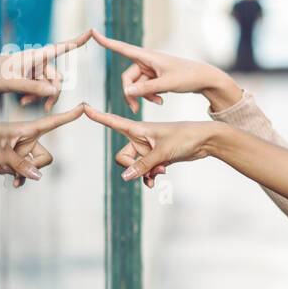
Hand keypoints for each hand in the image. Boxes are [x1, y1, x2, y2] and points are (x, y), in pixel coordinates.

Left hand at [0, 29, 91, 112]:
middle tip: (46, 106)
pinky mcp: (27, 75)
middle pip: (56, 76)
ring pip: (48, 84)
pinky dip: (35, 95)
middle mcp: (35, 60)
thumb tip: (54, 90)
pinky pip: (39, 86)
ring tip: (26, 103)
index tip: (92, 32)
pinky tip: (24, 101)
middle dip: (52, 91)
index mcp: (33, 56)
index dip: (76, 41)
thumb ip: (34, 87)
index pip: (59, 48)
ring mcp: (32, 68)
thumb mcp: (10, 83)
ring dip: (42, 95)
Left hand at [0, 103, 85, 186]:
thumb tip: (39, 176)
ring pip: (31, 167)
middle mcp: (25, 137)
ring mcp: (17, 147)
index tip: (85, 107)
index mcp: (25, 128)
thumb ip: (18, 165)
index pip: (54, 122)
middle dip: (31, 168)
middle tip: (10, 169)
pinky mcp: (9, 156)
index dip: (70, 116)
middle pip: (44, 157)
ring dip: (18, 173)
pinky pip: (20, 170)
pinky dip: (12, 174)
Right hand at [84, 104, 218, 182]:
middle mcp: (140, 137)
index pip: (112, 121)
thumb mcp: (163, 152)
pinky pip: (145, 170)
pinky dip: (149, 176)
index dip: (98, 116)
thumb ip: (144, 165)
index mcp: (138, 128)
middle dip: (132, 167)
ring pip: (135, 166)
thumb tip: (125, 177)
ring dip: (143, 173)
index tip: (82, 107)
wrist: (205, 141)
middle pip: (123, 157)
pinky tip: (157, 181)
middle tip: (149, 169)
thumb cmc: (185, 137)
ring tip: (159, 174)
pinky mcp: (158, 157)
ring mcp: (149, 148)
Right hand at [91, 29, 243, 113]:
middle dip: (130, 93)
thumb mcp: (167, 84)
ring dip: (142, 96)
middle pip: (128, 77)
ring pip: (136, 85)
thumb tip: (127, 92)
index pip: (123, 48)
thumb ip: (147, 88)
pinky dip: (149, 96)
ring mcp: (151, 70)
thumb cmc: (188, 76)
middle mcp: (147, 61)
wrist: (205, 79)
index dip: (106, 42)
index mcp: (148, 57)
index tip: (92, 32)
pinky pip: (144, 88)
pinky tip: (160, 101)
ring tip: (157, 103)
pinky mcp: (155, 77)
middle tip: (135, 109)